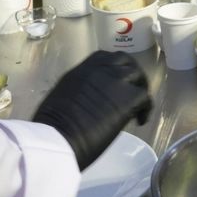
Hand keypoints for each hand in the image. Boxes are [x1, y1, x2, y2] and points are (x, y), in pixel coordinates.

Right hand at [33, 51, 152, 169]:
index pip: (103, 58)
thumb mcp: (59, 99)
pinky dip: (146, 108)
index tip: (113, 82)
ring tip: (139, 106)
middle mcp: (98, 70)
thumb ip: (74, 94)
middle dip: (130, 73)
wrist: (57, 138)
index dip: (112, 68)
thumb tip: (81, 103)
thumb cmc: (51, 127)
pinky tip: (139, 120)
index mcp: (80, 71)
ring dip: (140, 88)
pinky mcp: (126, 98)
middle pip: (124, 60)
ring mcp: (114, 81)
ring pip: (137, 74)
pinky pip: (145, 97)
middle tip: (131, 91)